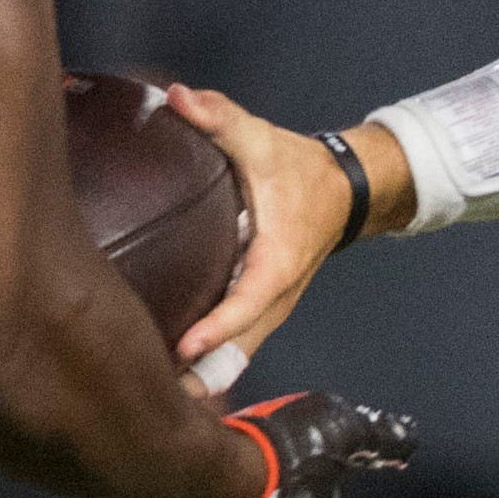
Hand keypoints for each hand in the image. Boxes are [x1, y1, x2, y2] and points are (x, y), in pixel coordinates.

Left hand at [166, 87, 359, 371]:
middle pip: (238, 349)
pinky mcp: (262, 311)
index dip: (217, 328)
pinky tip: (168, 375)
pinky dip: (210, 364)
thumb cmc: (300, 170)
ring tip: (152, 399)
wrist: (346, 190)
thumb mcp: (262, 139)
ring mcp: (271, 309)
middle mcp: (276, 296)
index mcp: (277, 262)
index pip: (247, 303)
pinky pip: (235, 346)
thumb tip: (178, 98)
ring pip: (237, 356)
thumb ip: (220, 118)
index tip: (184, 348)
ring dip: (204, 377)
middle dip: (202, 376)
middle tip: (152, 397)